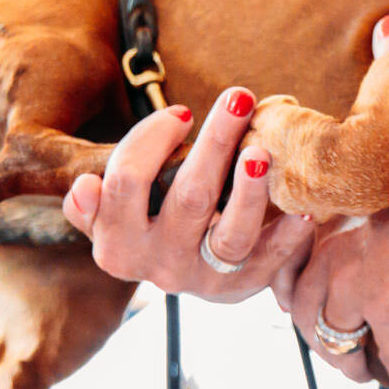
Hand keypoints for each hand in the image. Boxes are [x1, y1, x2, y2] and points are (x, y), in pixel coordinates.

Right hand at [62, 87, 314, 302]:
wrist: (182, 275)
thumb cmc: (146, 222)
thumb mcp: (110, 216)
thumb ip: (93, 204)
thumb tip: (85, 187)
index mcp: (116, 244)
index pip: (126, 181)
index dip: (151, 140)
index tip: (182, 114)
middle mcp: (158, 264)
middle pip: (188, 197)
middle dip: (215, 143)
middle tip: (238, 99)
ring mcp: (203, 279)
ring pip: (230, 235)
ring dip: (249, 192)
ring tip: (262, 152)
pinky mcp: (241, 288)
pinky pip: (269, 264)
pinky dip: (287, 237)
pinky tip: (304, 211)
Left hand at [281, 140, 388, 388]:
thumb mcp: (384, 186)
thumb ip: (368, 204)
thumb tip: (380, 208)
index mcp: (329, 231)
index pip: (295, 275)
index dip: (295, 298)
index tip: (301, 309)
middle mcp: (334, 266)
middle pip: (307, 315)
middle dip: (317, 338)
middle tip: (332, 349)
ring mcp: (359, 295)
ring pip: (338, 342)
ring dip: (346, 362)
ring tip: (359, 374)